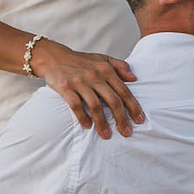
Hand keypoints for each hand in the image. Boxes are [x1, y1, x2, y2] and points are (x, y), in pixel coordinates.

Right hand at [29, 39, 144, 137]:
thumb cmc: (81, 61)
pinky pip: (76, 105)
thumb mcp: (102, 59)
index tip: (139, 120)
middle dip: (121, 119)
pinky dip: (82, 117)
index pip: (124, 91)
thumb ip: (120, 66)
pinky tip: (87, 126)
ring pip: (95, 106)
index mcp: (106, 70)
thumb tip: (134, 78)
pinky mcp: (66, 87)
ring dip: (102, 123)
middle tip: (127, 133)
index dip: (133, 106)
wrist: (54, 57)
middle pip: (113, 100)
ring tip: (107, 135)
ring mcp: (80, 82)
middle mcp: (95, 76)